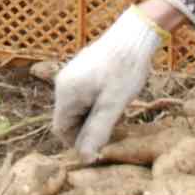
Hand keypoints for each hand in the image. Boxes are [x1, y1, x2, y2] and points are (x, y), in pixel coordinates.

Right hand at [53, 4, 168, 160]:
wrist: (134, 35)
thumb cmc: (124, 70)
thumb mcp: (113, 105)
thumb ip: (97, 131)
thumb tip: (85, 158)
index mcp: (66, 93)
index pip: (61, 129)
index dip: (78, 142)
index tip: (100, 145)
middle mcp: (63, 83)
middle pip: (69, 118)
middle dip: (88, 128)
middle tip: (113, 127)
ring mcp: (72, 74)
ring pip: (78, 107)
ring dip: (93, 116)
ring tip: (116, 111)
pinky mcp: (82, 70)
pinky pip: (83, 95)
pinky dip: (95, 103)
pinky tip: (113, 99)